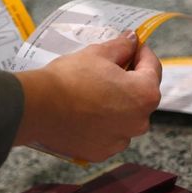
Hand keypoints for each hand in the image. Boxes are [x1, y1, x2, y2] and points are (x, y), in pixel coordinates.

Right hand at [14, 32, 161, 161]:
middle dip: (128, 81)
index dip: (142, 53)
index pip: (153, 68)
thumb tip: (132, 40)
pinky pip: (108, 134)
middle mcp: (139, 122)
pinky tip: (85, 112)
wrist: (38, 108)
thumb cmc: (69, 79)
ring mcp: (120, 140)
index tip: (132, 47)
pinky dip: (101, 124)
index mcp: (144, 94)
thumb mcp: (98, 53)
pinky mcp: (101, 152)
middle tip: (109, 68)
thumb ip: (121, 47)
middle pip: (140, 96)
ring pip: (125, 118)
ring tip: (93, 93)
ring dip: (116, 105)